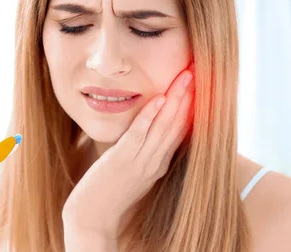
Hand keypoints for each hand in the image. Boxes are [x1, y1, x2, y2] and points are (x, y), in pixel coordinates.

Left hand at [62, 66, 194, 240]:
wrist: (93, 219)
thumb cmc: (110, 193)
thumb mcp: (133, 170)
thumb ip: (143, 150)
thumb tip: (148, 127)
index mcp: (160, 163)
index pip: (181, 130)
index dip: (191, 105)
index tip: (197, 84)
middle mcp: (156, 162)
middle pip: (178, 124)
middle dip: (189, 96)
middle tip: (197, 71)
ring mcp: (141, 161)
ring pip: (164, 126)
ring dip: (176, 99)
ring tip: (185, 77)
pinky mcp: (123, 160)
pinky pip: (140, 134)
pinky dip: (150, 115)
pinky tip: (159, 99)